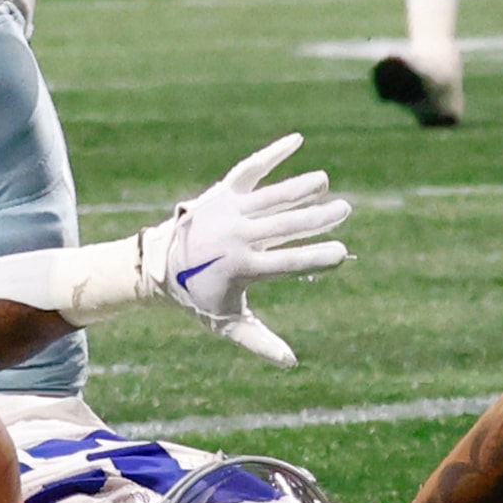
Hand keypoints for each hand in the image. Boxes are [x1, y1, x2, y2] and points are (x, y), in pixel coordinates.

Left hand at [146, 134, 351, 366]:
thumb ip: (260, 341)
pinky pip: (252, 168)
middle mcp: (237, 237)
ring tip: (324, 182)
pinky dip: (273, 153)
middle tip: (344, 209)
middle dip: (316, 218)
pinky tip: (298, 140)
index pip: (287, 264)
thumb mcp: (227, 323)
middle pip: (285, 226)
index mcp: (243, 269)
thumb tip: (292, 362)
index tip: (340, 252)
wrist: (158, 265)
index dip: (315, 257)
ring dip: (299, 188)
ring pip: (272, 197)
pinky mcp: (224, 191)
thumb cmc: (199, 297)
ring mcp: (230, 211)